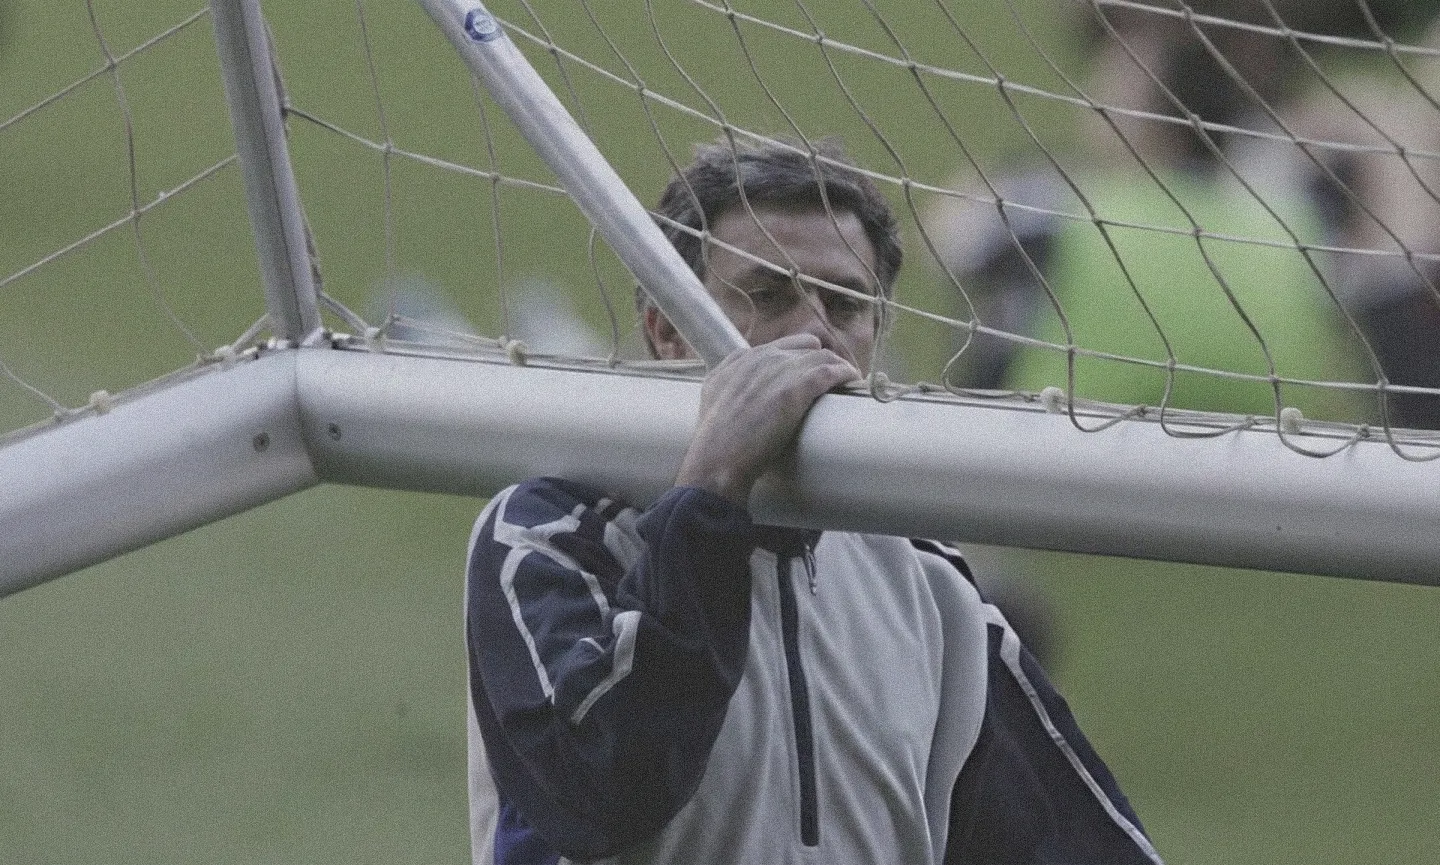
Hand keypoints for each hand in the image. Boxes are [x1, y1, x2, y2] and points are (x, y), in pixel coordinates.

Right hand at [675, 334, 860, 506]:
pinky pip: (832, 370)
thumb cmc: (714, 439)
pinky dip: (846, 374)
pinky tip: (854, 383)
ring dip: (839, 368)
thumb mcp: (712, 395)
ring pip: (823, 357)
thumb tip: (742, 387)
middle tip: (831, 382)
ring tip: (848, 384)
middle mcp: (762, 357)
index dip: (799, 359)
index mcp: (742, 359)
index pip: (782, 346)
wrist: (717, 457)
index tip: (808, 374)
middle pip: (806, 348)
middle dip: (820, 361)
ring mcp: (781, 369)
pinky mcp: (798, 387)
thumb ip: (728, 380)